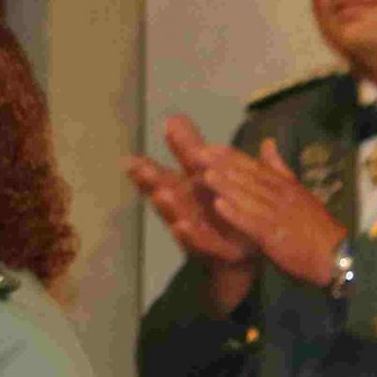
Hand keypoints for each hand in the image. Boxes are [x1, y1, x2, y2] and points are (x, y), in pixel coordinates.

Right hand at [125, 117, 258, 310]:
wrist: (243, 259)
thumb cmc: (220, 214)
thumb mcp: (209, 176)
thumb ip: (193, 150)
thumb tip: (174, 117)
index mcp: (191, 187)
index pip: (179, 160)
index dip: (174, 145)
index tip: (165, 125)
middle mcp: (187, 207)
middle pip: (166, 189)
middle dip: (150, 178)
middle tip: (133, 164)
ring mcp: (196, 229)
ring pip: (178, 216)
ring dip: (167, 207)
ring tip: (159, 194)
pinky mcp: (211, 250)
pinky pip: (198, 244)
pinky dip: (189, 236)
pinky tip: (181, 227)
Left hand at [188, 136, 344, 288]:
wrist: (336, 255)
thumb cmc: (314, 225)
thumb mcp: (298, 192)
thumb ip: (279, 169)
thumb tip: (267, 143)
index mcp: (285, 186)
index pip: (256, 167)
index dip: (232, 156)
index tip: (209, 147)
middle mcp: (281, 196)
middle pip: (249, 178)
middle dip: (223, 166)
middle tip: (198, 154)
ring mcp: (278, 216)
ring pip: (249, 198)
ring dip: (227, 186)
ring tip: (204, 176)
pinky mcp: (276, 236)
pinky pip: (253, 223)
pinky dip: (237, 214)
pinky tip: (218, 207)